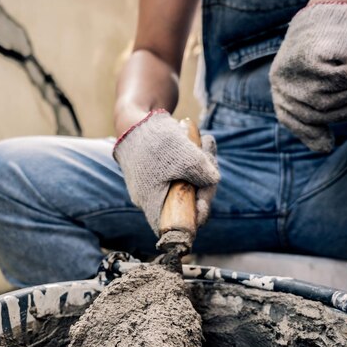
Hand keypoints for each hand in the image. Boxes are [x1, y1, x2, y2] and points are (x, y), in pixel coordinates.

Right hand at [113, 110, 219, 234]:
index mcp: (153, 203)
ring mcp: (154, 185)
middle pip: (186, 202)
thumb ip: (203, 173)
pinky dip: (192, 159)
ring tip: (207, 141)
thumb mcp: (185, 157)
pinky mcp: (157, 172)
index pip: (177, 224)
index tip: (206, 203)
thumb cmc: (155, 142)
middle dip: (204, 181)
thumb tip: (213, 180)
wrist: (132, 122)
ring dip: (201, 165)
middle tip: (210, 155)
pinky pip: (179, 172)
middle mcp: (152, 199)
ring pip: (186, 184)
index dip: (196, 217)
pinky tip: (200, 141)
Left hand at [270, 3, 346, 151]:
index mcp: (279, 89)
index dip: (310, 133)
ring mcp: (292, 70)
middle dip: (344, 112)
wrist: (330, 11)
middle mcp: (281, 81)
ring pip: (329, 99)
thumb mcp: (317, 85)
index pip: (291, 121)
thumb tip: (324, 149)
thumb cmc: (326, 54)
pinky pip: (339, 80)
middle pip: (315, 113)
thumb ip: (317, 114)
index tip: (329, 142)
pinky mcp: (309, 58)